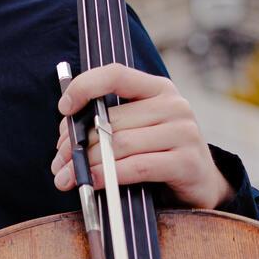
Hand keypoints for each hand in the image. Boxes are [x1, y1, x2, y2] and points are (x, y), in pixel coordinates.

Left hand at [50, 63, 232, 209]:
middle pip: (110, 120)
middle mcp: (174, 105)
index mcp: (157, 89)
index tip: (63, 109)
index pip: (115, 75)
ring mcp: (184, 133)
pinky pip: (138, 167)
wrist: (200, 183)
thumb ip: (103, 125)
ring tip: (67, 178)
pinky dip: (109, 176)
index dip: (84, 87)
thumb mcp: (132, 130)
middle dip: (77, 144)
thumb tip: (66, 140)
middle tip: (58, 163)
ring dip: (87, 163)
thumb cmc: (156, 153)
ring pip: (119, 144)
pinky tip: (93, 183)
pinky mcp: (188, 162)